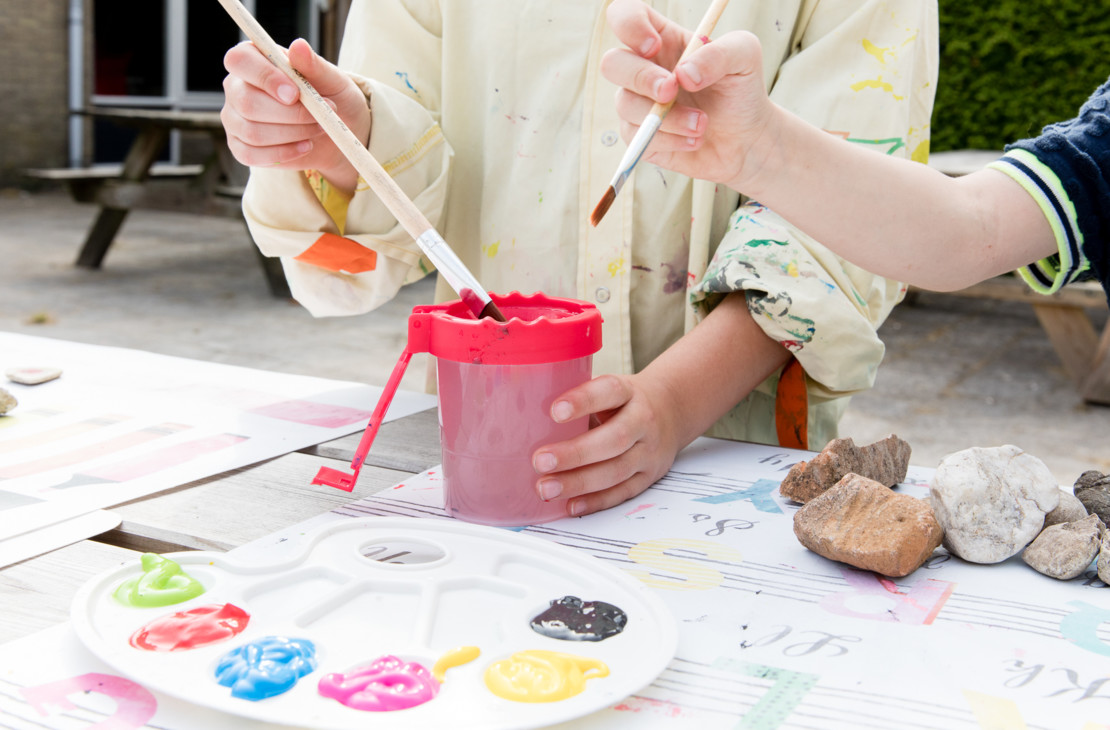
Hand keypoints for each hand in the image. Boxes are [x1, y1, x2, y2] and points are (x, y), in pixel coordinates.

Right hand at [221, 38, 370, 191]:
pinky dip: (284, 153)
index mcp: (253, 59)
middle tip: (320, 116)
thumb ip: (314, 65)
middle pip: (247, 102)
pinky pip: (252, 155)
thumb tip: (298, 46)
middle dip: (290, 114)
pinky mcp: (241, 147)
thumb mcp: (333, 80)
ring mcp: (235, 118)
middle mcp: (237, 87)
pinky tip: (305, 146)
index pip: (240, 60)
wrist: (336, 134)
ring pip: (253, 131)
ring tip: (318, 129)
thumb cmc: (332, 99)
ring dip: (293, 133)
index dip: (265, 77)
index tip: (294, 94)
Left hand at [531, 373, 683, 516]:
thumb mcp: (608, 389)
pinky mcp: (648, 476)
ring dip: (579, 483)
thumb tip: (523, 412)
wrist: (672, 410)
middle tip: (540, 461)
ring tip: (546, 488)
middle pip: (614, 439)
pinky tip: (571, 505)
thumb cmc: (626, 401)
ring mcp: (649, 451)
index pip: (609, 392)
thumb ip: (578, 399)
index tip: (554, 411)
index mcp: (628, 392)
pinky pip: (622, 492)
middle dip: (575, 453)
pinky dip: (596, 501)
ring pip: (616, 470)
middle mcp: (643, 421)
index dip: (582, 401)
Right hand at [601, 0, 773, 190]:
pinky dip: (670, 140)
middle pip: (611, 63)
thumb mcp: (744, 56)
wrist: (745, 139)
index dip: (629, 24)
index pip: (625, 16)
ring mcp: (639, 103)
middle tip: (671, 91)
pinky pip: (638, 137)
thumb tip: (683, 73)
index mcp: (662, 39)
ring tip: (701, 124)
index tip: (654, 45)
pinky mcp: (640, 137)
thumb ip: (719, 53)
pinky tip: (694, 140)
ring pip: (625, 104)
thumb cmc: (740, 90)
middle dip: (640, 78)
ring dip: (667, 117)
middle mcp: (644, 69)